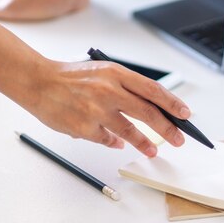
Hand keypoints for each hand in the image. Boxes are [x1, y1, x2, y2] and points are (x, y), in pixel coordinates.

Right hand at [27, 59, 190, 156]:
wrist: (38, 81)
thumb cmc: (71, 77)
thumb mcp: (103, 72)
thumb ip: (126, 89)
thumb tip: (151, 109)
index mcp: (116, 73)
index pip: (153, 90)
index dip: (172, 104)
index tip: (186, 115)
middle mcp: (108, 90)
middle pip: (148, 112)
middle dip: (167, 129)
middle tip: (178, 139)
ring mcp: (96, 110)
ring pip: (130, 131)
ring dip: (145, 143)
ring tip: (153, 150)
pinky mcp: (84, 127)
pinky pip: (107, 140)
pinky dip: (115, 143)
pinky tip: (118, 144)